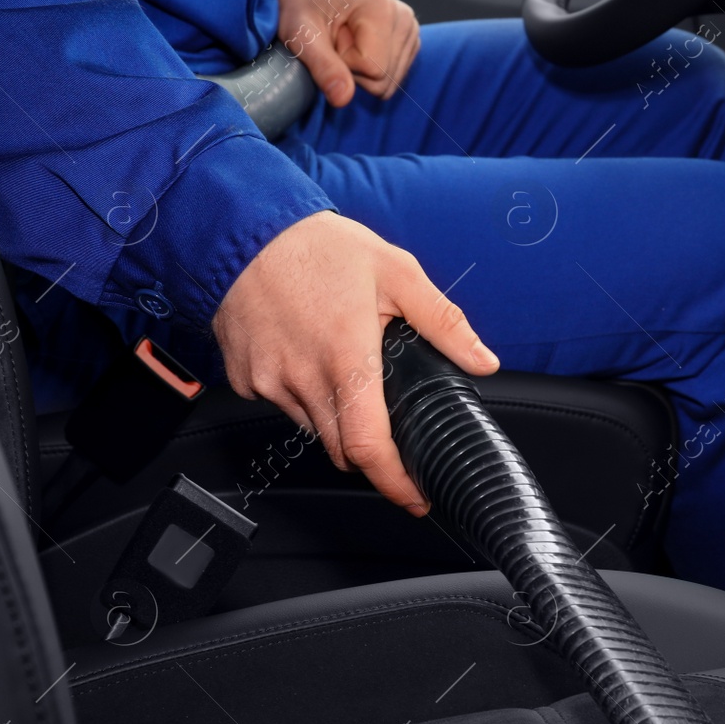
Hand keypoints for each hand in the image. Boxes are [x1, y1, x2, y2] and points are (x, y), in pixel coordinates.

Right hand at [214, 211, 498, 514]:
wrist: (241, 226)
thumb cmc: (316, 245)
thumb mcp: (397, 272)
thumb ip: (444, 322)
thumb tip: (484, 361)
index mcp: (346, 359)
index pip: (369, 447)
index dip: (394, 482)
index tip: (415, 497)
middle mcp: (302, 379)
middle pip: (342, 449)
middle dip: (370, 450)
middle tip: (390, 428)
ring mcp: (268, 381)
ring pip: (311, 427)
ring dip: (335, 417)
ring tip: (346, 370)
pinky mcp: (244, 377)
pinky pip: (281, 404)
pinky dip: (301, 395)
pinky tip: (309, 355)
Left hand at [277, 0, 420, 106]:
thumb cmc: (302, 6)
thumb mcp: (301, 35)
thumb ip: (323, 66)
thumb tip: (343, 99)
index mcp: (382, 8)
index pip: (374, 69)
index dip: (345, 64)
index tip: (330, 38)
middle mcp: (404, 18)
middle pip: (385, 80)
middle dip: (354, 70)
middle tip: (336, 41)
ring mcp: (411, 31)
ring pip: (390, 83)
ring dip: (361, 72)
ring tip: (346, 41)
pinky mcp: (410, 44)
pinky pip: (393, 80)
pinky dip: (371, 71)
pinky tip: (359, 47)